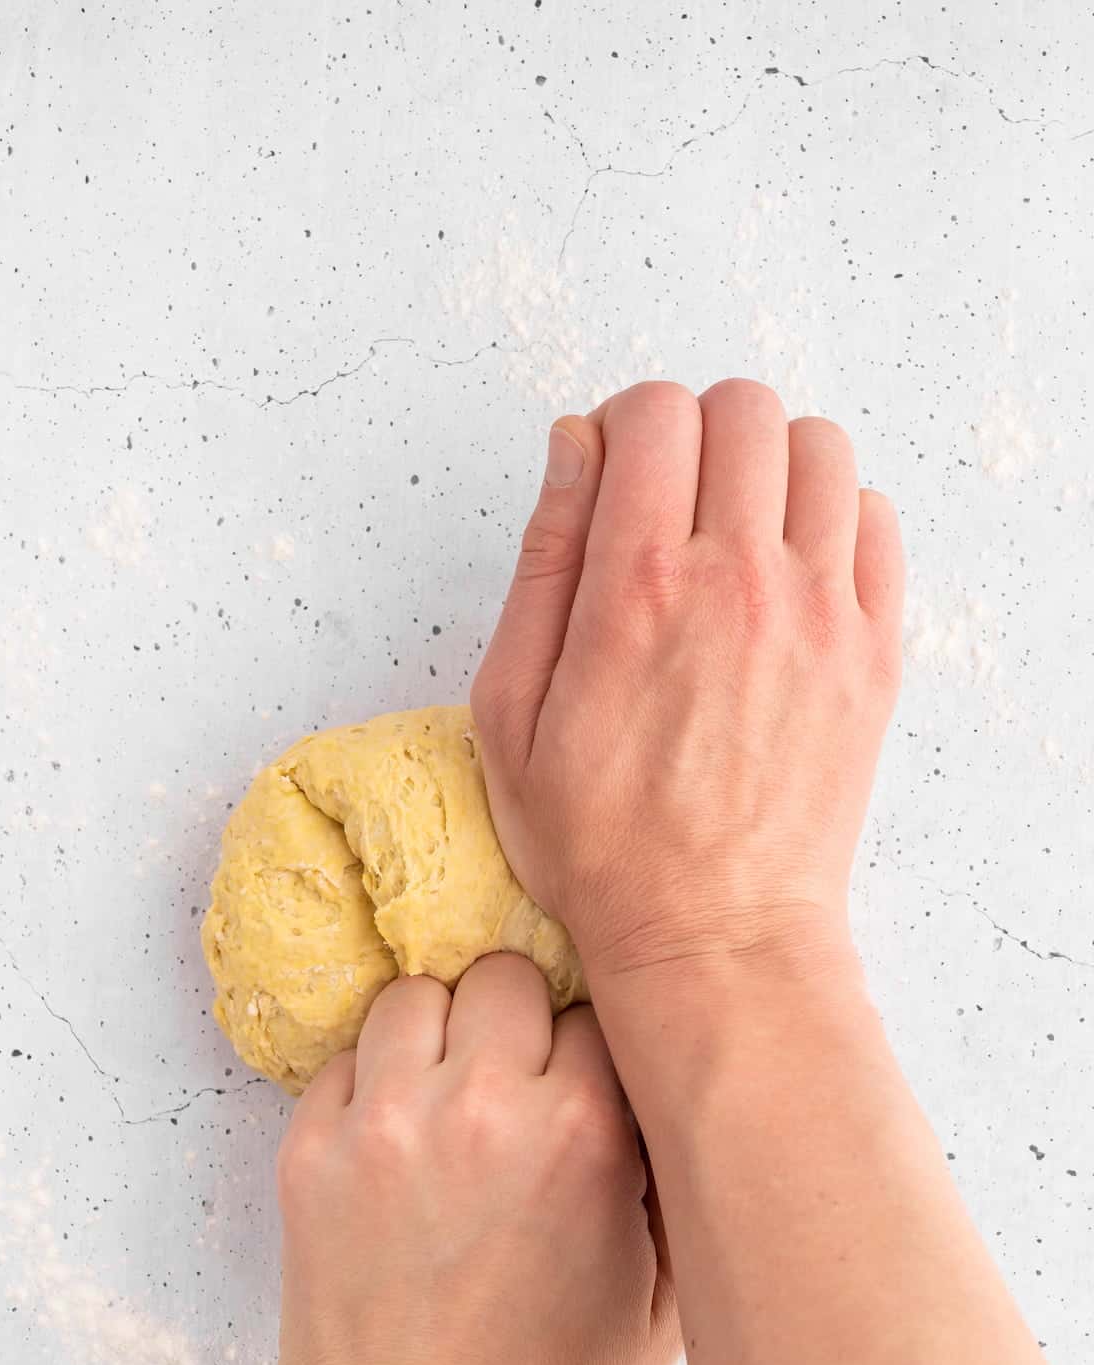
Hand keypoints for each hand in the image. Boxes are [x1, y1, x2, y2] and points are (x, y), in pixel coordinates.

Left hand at [271, 952, 678, 1364]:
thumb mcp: (666, 1311)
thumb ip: (687, 1192)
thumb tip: (691, 1104)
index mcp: (583, 1135)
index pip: (603, 1012)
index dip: (602, 1053)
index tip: (591, 1090)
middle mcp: (482, 1106)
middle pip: (508, 973)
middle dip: (523, 1020)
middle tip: (522, 1084)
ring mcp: (385, 1121)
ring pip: (416, 993)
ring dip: (442, 1032)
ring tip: (452, 1097)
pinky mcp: (310, 1146)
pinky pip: (347, 1055)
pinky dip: (375, 1080)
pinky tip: (399, 1138)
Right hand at [471, 379, 903, 987]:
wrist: (713, 934)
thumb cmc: (601, 843)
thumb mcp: (510, 712)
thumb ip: (542, 562)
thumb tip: (575, 445)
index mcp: (637, 587)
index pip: (655, 412)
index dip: (623, 425)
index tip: (614, 475)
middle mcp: (739, 582)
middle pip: (743, 408)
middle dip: (696, 432)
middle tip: (670, 498)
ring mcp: (820, 614)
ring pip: (821, 448)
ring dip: (770, 465)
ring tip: (737, 528)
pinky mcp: (873, 652)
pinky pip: (876, 521)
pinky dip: (835, 518)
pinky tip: (792, 571)